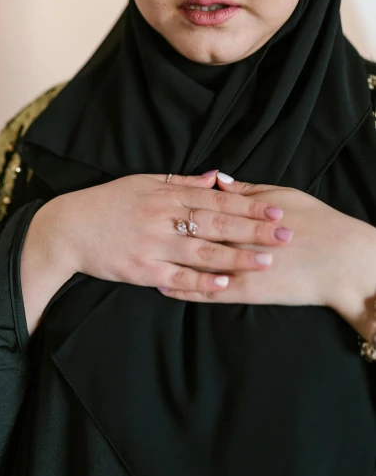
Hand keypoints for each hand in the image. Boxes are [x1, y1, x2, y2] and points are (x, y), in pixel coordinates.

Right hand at [34, 171, 292, 295]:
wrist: (69, 229)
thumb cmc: (108, 202)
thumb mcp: (143, 182)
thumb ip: (181, 181)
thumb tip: (216, 177)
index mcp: (165, 195)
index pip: (215, 200)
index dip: (248, 204)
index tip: (276, 209)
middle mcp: (162, 219)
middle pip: (216, 224)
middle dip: (253, 229)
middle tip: (285, 234)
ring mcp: (153, 246)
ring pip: (202, 252)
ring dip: (237, 257)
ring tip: (267, 261)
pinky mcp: (142, 271)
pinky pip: (177, 279)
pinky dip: (202, 283)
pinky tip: (225, 285)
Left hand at [158, 173, 375, 311]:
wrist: (342, 260)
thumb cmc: (316, 222)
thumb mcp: (283, 196)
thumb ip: (247, 191)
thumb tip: (219, 181)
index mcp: (242, 214)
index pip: (202, 209)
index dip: (173, 206)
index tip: (149, 203)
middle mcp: (236, 239)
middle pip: (192, 234)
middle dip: (162, 233)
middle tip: (135, 228)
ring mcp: (240, 268)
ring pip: (193, 264)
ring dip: (165, 261)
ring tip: (140, 257)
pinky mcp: (247, 293)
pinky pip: (208, 293)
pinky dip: (183, 290)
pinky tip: (163, 286)